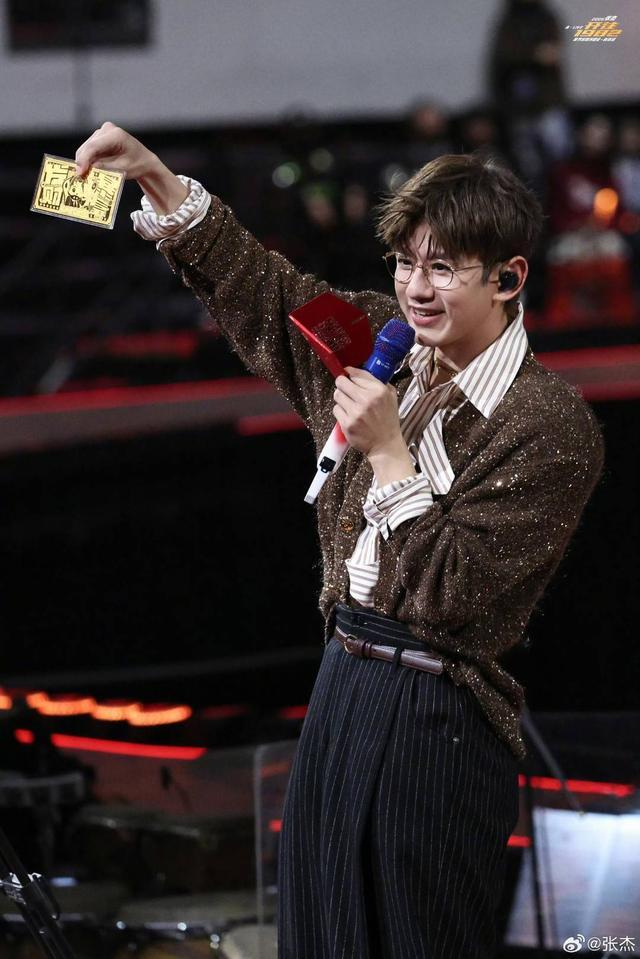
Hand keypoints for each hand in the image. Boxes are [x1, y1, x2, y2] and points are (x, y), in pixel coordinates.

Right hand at [75, 122, 188, 214]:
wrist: (144, 160)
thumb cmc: (136, 164)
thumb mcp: (122, 168)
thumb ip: (105, 166)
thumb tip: (89, 167)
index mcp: (115, 135)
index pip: (94, 146)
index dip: (84, 159)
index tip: (79, 172)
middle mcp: (107, 129)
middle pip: (88, 146)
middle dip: (82, 162)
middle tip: (80, 177)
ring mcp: (102, 132)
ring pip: (86, 147)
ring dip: (84, 161)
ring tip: (85, 174)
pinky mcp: (99, 137)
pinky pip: (89, 148)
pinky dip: (87, 159)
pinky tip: (88, 168)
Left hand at [333, 367, 415, 483]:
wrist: (385, 444)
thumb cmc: (388, 419)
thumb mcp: (390, 396)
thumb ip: (375, 381)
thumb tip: (354, 371)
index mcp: (379, 391)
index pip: (356, 374)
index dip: (351, 375)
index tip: (349, 376)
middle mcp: (366, 400)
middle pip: (341, 382)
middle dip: (342, 384)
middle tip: (345, 389)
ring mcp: (356, 413)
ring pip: (337, 395)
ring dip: (341, 398)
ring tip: (349, 404)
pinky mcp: (347, 424)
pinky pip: (336, 409)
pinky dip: (340, 411)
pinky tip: (349, 415)